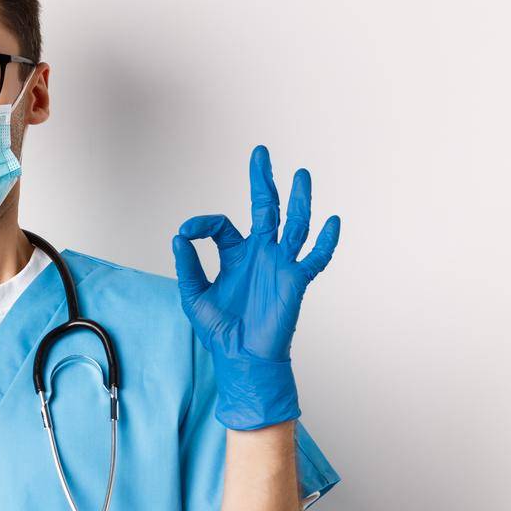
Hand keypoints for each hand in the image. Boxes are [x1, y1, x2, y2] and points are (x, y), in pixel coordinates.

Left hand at [172, 145, 340, 430]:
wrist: (241, 356)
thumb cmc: (220, 329)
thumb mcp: (194, 295)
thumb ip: (187, 266)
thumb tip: (178, 237)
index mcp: (236, 255)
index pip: (222, 225)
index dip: (202, 224)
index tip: (186, 231)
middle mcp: (260, 254)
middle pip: (266, 209)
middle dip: (263, 182)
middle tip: (260, 154)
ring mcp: (280, 265)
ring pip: (294, 225)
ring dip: (298, 200)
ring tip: (300, 174)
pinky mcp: (295, 281)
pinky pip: (315, 258)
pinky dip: (325, 241)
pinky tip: (332, 221)